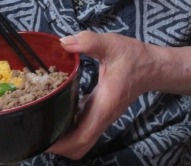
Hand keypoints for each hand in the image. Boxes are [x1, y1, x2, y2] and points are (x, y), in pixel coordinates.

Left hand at [47, 32, 190, 159]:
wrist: (153, 66)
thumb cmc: (134, 58)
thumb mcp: (112, 45)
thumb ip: (88, 42)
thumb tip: (64, 42)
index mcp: (103, 106)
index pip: (80, 139)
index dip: (59, 143)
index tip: (41, 135)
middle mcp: (102, 116)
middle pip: (78, 147)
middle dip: (57, 144)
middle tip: (37, 127)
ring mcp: (102, 116)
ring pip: (80, 139)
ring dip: (62, 136)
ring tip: (42, 119)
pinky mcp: (100, 110)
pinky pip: (83, 126)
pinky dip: (68, 125)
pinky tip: (57, 108)